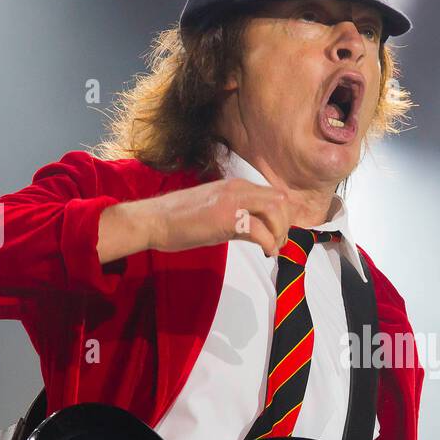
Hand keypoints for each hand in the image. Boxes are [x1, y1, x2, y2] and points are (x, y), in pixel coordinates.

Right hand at [98, 177, 292, 262]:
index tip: (278, 234)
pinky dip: (269, 243)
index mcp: (236, 186)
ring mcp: (233, 201)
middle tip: (279, 243)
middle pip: (281, 201)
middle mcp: (238, 189)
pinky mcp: (226, 218)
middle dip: (286, 224)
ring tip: (272, 248)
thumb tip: (259, 234)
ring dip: (280, 233)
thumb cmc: (180, 220)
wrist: (153, 220)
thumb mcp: (216, 214)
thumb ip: (240, 219)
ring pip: (276, 211)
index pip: (274, 195)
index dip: (283, 216)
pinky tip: (265, 253)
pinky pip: (260, 230)